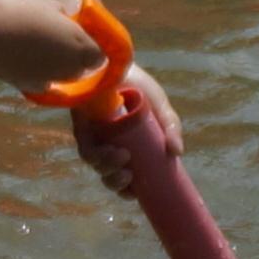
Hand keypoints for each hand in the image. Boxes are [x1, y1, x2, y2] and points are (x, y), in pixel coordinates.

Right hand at [0, 0, 112, 99]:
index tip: (83, 41)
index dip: (92, 50)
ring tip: (42, 55)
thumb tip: (62, 16)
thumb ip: (61, 14)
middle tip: (61, 45)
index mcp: (82, 47)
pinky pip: (42, 86)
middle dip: (75, 60)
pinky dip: (40, 80)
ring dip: (58, 70)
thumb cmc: (25, 15)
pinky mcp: (31, 86)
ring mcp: (52, 80)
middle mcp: (71, 68)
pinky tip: (31, 71)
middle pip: (80, 69)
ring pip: (61, 78)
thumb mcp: (48, 5)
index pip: (99, 57)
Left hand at [74, 68, 180, 194]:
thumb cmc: (137, 86)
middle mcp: (109, 146)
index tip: (138, 195)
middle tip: (128, 177)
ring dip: (109, 169)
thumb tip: (177, 153)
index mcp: (128, 147)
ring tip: (123, 159)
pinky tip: (111, 150)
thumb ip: (171, 127)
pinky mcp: (81, 129)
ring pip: (97, 166)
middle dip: (117, 184)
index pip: (127, 177)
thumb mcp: (160, 107)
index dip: (129, 191)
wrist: (115, 63)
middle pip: (109, 176)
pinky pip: (86, 150)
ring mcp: (94, 138)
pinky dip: (98, 156)